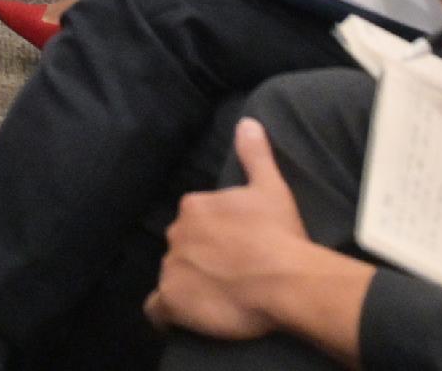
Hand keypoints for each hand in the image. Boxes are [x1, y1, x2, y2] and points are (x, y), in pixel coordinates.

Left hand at [150, 122, 369, 347]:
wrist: (285, 280)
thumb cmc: (280, 234)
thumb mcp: (271, 187)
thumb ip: (255, 154)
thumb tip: (248, 122)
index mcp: (194, 207)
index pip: (194, 222)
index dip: (213, 237)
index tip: (234, 249)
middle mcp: (176, 233)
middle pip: (182, 248)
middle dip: (199, 259)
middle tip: (228, 274)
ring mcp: (171, 267)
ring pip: (172, 276)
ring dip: (187, 285)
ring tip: (216, 299)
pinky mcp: (171, 300)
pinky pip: (157, 309)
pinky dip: (166, 314)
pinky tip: (181, 318)